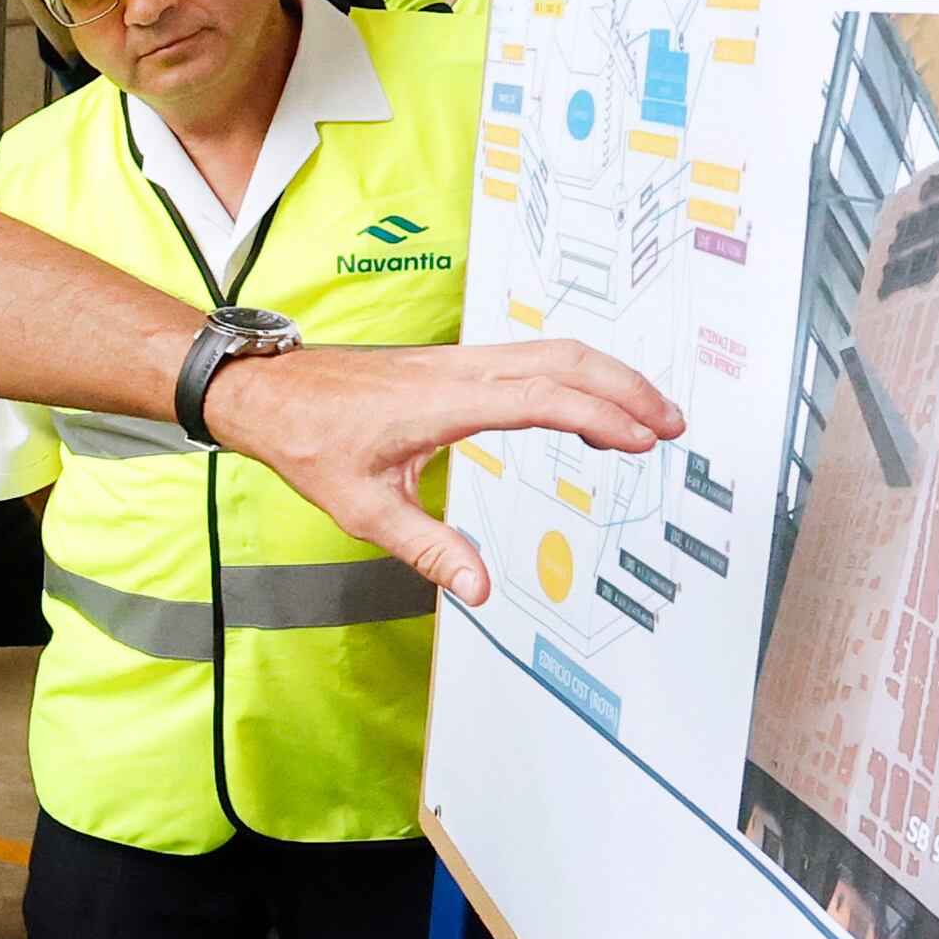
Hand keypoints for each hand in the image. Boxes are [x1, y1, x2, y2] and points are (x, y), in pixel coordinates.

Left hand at [203, 339, 682, 608]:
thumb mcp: (361, 508)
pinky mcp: (453, 363)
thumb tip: (478, 588)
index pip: (542, 398)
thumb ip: (426, 548)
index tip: (642, 438)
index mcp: (443, 401)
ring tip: (645, 417)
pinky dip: (574, 374)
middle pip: (564, 359)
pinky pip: (530, 356)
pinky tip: (586, 406)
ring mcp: (458, 361)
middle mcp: (459, 370)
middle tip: (670, 424)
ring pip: (551, 350)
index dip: (599, 415)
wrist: (268, 392)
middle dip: (625, 387)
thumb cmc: (308, 440)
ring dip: (605, 377)